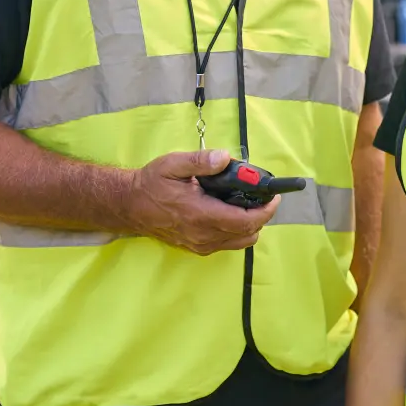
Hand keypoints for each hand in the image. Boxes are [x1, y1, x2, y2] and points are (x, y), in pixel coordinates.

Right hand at [124, 148, 278, 254]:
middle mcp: (203, 235)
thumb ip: (201, 161)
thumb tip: (225, 158)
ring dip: (250, 225)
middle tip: (262, 196)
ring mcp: (200, 244)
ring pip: (240, 242)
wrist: (130, 205)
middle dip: (261, 215)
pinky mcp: (196, 247)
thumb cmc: (152, 183)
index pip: (246, 221)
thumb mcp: (174, 164)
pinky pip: (227, 244)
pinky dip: (237, 231)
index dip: (266, 210)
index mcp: (201, 214)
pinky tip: (230, 212)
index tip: (274, 196)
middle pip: (248, 233)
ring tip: (247, 203)